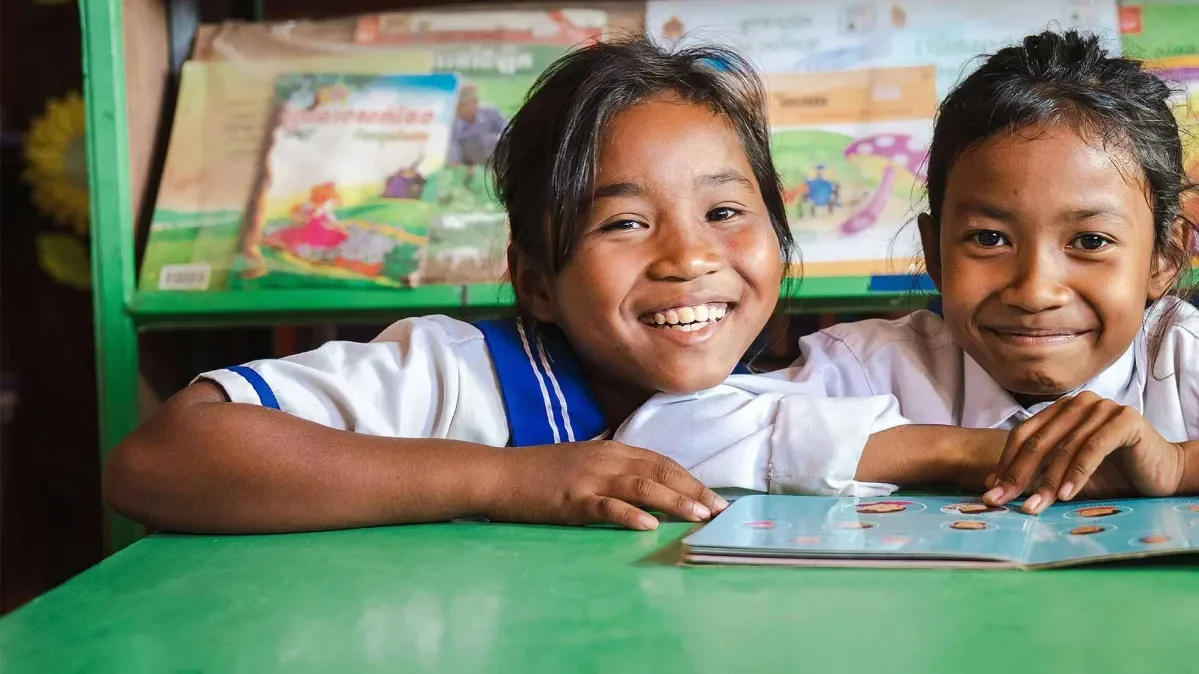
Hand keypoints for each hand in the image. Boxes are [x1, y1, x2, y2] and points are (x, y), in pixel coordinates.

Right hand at [483, 441, 727, 529]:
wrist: (499, 474)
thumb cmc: (541, 474)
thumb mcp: (584, 464)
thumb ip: (615, 472)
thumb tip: (649, 492)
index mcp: (612, 450)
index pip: (662, 463)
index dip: (692, 480)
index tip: (716, 499)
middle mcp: (606, 459)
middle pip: (660, 472)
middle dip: (694, 491)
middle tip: (720, 511)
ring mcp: (589, 479)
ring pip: (642, 487)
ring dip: (674, 502)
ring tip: (699, 517)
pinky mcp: (571, 500)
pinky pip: (606, 507)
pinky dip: (630, 515)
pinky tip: (649, 526)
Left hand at [982, 392, 1184, 513]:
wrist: (1163, 473)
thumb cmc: (1112, 474)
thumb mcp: (1067, 475)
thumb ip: (1036, 475)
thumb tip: (993, 484)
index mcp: (1060, 410)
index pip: (1023, 435)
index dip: (1006, 464)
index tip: (992, 491)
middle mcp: (1078, 403)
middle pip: (1038, 441)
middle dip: (1018, 475)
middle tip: (1002, 501)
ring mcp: (1102, 407)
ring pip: (1064, 448)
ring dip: (1047, 482)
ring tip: (1033, 507)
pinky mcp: (1125, 419)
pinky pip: (1092, 448)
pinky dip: (1077, 474)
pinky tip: (1067, 496)